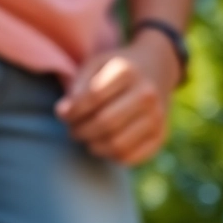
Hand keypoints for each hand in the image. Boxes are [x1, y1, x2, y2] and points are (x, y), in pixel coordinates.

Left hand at [55, 29, 180, 165]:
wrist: (156, 70)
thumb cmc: (116, 70)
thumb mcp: (95, 65)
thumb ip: (77, 87)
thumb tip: (63, 113)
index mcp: (127, 72)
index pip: (93, 98)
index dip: (72, 111)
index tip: (62, 114)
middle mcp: (146, 95)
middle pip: (105, 123)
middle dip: (81, 130)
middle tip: (73, 130)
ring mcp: (157, 118)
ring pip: (117, 145)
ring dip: (94, 146)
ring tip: (87, 138)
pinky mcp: (160, 137)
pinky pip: (130, 157)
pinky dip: (110, 156)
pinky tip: (103, 145)